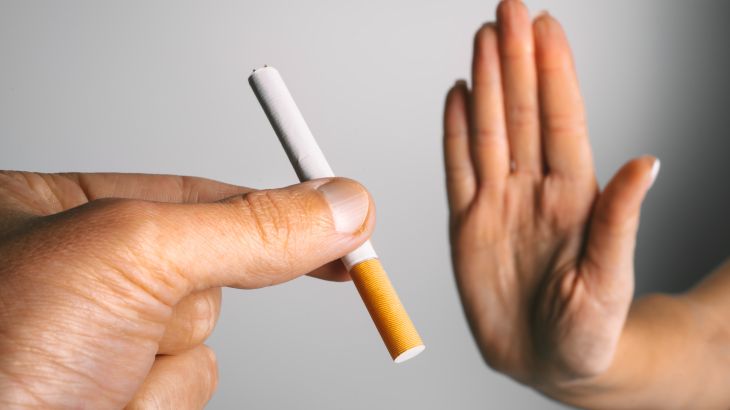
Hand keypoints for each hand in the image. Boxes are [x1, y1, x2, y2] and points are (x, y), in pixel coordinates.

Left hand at [0, 172, 373, 408]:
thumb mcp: (131, 257)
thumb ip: (247, 227)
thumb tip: (342, 207)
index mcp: (56, 212)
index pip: (198, 192)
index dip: (277, 205)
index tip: (348, 217)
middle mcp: (77, 275)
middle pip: (206, 271)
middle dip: (188, 301)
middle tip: (149, 312)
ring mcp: (97, 340)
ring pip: (198, 343)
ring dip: (164, 362)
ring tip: (95, 375)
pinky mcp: (116, 396)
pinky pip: (184, 390)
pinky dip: (156, 401)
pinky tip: (102, 406)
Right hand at [443, 0, 657, 386]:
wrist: (549, 360)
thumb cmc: (587, 329)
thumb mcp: (609, 280)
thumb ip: (619, 221)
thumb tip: (648, 163)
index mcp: (573, 198)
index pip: (561, 121)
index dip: (552, 73)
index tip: (544, 28)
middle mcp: (534, 190)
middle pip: (522, 113)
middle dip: (515, 60)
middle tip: (508, 11)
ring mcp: (498, 204)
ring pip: (489, 131)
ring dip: (486, 83)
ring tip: (483, 40)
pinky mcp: (467, 225)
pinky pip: (458, 170)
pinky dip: (455, 132)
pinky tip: (458, 97)